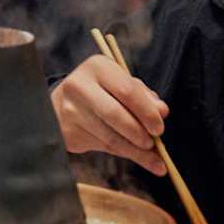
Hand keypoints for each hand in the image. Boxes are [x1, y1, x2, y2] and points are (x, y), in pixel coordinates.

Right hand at [51, 55, 168, 174]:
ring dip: (134, 150)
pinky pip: (102, 146)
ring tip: (151, 157)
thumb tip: (162, 111)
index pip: (127, 91)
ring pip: (109, 136)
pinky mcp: (68, 132)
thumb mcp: (122, 83)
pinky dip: (122, 153)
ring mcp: (70, 111)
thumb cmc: (102, 91)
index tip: (159, 129)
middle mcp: (80, 87)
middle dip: (139, 133)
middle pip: (116, 114)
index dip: (146, 112)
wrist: (62, 103)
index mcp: (98, 67)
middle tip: (153, 144)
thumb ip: (143, 96)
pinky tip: (135, 155)